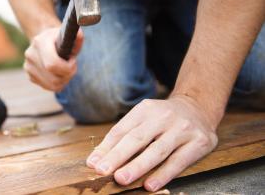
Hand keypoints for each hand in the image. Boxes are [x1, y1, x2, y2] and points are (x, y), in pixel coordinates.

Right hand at [23, 27, 82, 91]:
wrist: (44, 41)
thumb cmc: (59, 39)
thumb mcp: (69, 35)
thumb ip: (77, 37)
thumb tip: (79, 34)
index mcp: (40, 42)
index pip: (52, 64)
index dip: (67, 67)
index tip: (73, 61)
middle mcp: (31, 55)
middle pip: (54, 78)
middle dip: (68, 75)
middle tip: (72, 67)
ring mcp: (28, 66)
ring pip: (53, 85)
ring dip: (64, 80)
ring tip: (66, 70)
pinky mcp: (30, 76)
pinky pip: (49, 87)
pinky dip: (58, 83)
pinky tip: (59, 74)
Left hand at [86, 95, 218, 191]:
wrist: (199, 107)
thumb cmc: (163, 119)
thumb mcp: (143, 119)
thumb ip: (122, 137)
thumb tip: (96, 160)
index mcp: (145, 109)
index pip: (122, 130)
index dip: (106, 148)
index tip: (93, 164)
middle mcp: (163, 117)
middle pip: (137, 139)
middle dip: (118, 156)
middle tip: (103, 171)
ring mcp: (182, 129)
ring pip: (157, 151)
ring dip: (138, 167)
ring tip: (122, 179)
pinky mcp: (198, 142)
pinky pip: (178, 162)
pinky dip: (163, 174)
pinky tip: (150, 185)